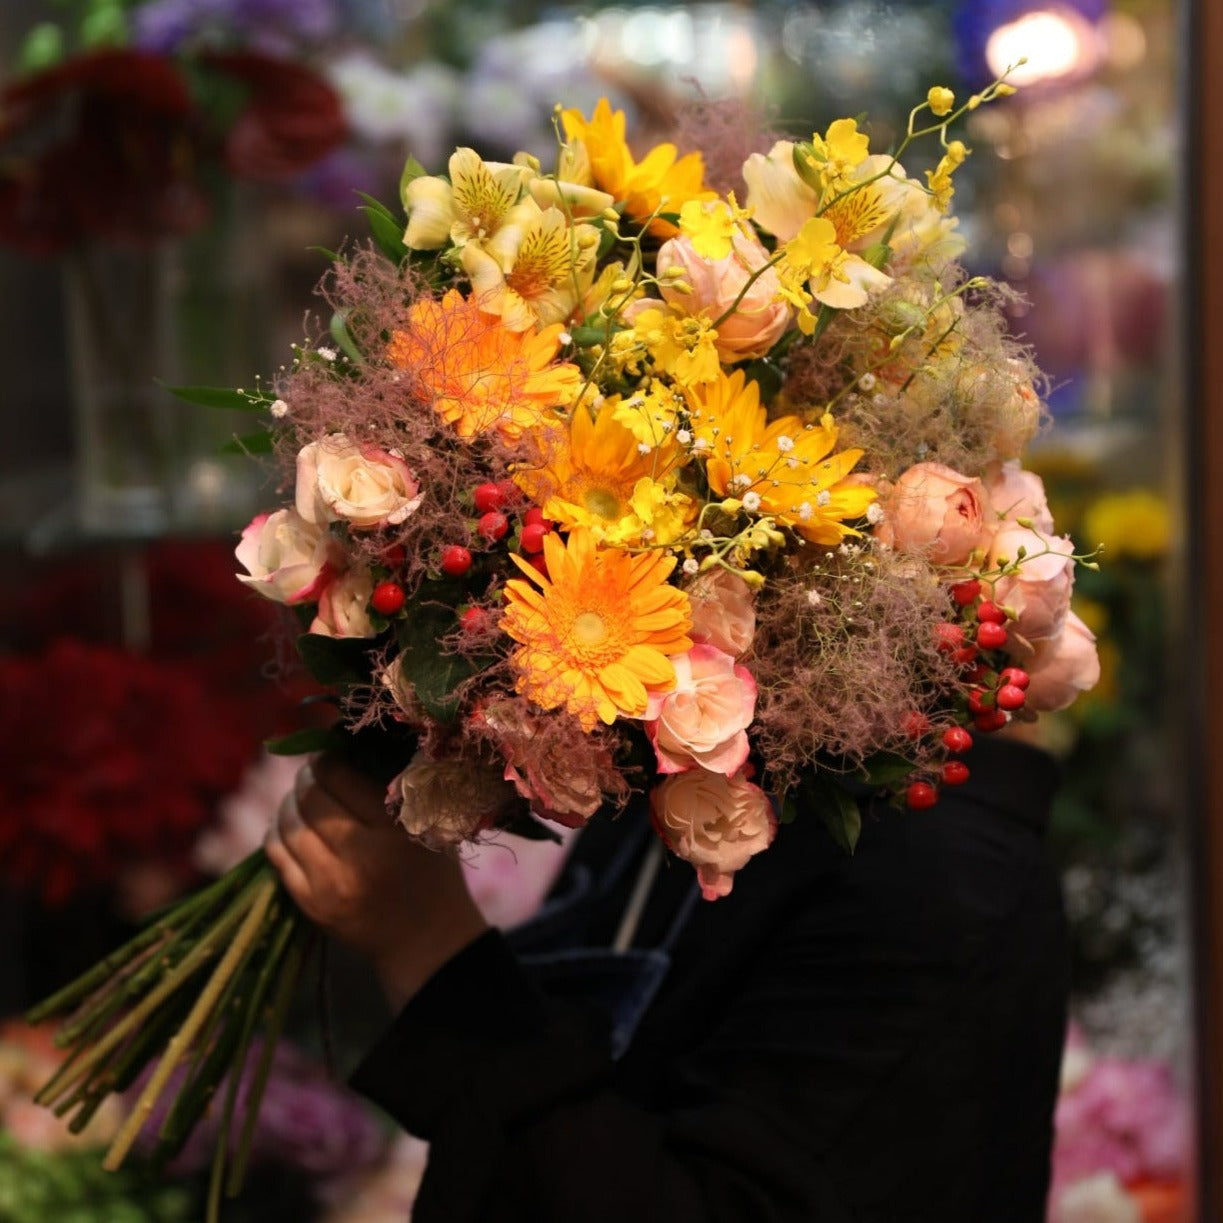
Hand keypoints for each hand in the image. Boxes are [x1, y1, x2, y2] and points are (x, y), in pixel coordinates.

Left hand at [265, 752, 487, 1012]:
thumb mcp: (428, 825)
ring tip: (300, 796)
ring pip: (287, 824)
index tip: (330, 752)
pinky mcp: (309, 904)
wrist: (426, 942)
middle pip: (310, 798)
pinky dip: (277, 831)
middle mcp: (358, 857)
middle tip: (314, 771)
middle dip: (307, 776)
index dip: (328, 757)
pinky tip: (288, 824)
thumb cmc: (435, 875)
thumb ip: (394, 789)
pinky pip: (276, 855)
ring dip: (289, 802)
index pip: (341, 777)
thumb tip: (348, 748)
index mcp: (393, 832)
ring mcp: (328, 884)